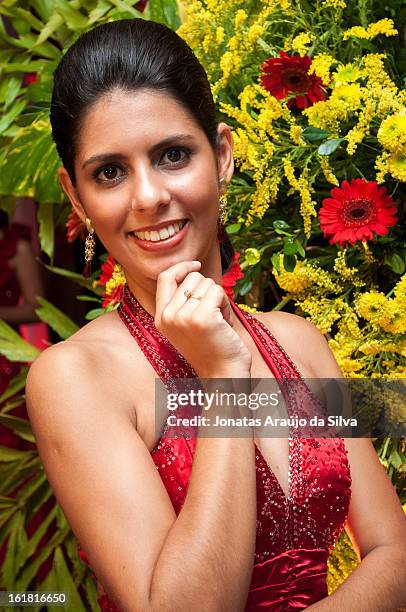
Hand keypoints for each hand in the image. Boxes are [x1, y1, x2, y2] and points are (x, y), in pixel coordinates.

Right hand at [155, 261, 251, 377]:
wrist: (223, 374)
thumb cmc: (212, 347)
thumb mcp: (187, 323)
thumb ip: (183, 300)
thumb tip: (193, 268)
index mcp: (161, 318)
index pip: (164, 277)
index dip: (181, 267)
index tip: (197, 264)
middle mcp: (168, 316)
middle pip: (192, 278)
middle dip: (208, 290)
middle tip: (213, 315)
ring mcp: (183, 317)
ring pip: (206, 283)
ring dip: (218, 298)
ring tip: (218, 321)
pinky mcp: (201, 317)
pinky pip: (218, 291)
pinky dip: (226, 304)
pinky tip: (225, 323)